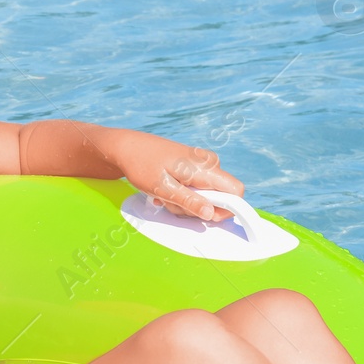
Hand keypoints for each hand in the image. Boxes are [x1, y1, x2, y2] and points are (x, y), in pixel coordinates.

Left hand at [109, 132, 244, 220]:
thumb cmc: (142, 165)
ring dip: (187, 202)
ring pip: (207, 193)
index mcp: (205, 167)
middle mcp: (209, 162)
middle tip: (172, 203)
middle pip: (220, 196)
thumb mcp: (163, 188)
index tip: (205, 216)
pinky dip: (183, 193)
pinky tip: (166, 189)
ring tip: (164, 194)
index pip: (236, 191)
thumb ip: (189, 201)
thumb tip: (212, 214)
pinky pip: (198, 186)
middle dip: (199, 207)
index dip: (227, 209)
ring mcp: (202, 163)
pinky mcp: (195, 165)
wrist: (127, 147)